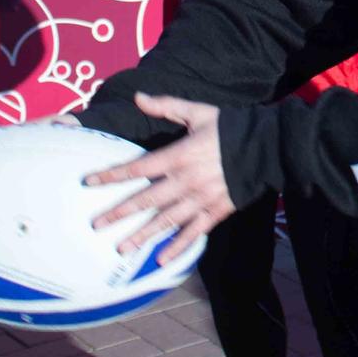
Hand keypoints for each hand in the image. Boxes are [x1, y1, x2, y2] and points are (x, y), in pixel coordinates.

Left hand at [84, 94, 233, 260]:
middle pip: (147, 200)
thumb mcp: (199, 112)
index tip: (90, 182)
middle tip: (96, 225)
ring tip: (122, 248)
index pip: (138, 168)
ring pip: (166, 220)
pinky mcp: (216, 211)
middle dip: (120, 212)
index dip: (113, 175)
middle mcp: (186, 180)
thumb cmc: (231, 128)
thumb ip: (167, 107)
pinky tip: (161, 259)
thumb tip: (138, 97)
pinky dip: (178, 246)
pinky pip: (194, 232)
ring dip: (143, 235)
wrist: (267, 147)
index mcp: (179, 155)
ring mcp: (201, 199)